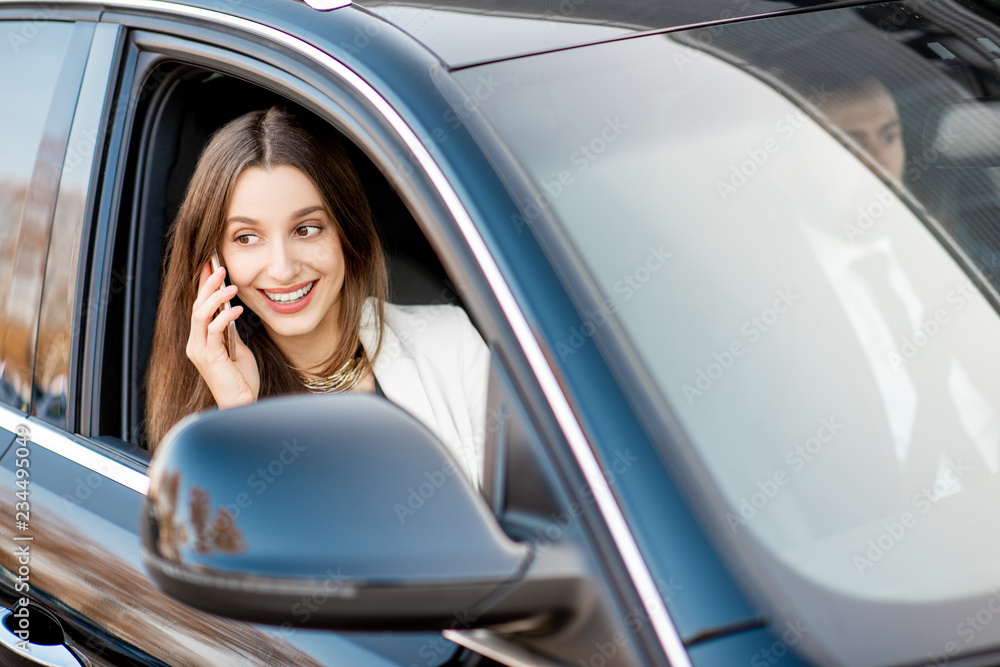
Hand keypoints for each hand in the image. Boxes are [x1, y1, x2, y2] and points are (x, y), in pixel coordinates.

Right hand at [186, 262, 259, 408]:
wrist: (242, 403)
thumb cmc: (241, 379)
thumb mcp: (237, 349)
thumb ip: (230, 332)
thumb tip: (231, 313)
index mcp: (201, 341)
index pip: (198, 308)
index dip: (202, 286)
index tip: (209, 267)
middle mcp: (195, 344)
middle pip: (196, 307)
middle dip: (207, 285)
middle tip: (219, 268)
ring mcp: (199, 350)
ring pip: (200, 315)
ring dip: (215, 298)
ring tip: (231, 286)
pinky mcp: (208, 357)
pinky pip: (213, 330)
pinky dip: (225, 317)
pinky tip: (238, 310)